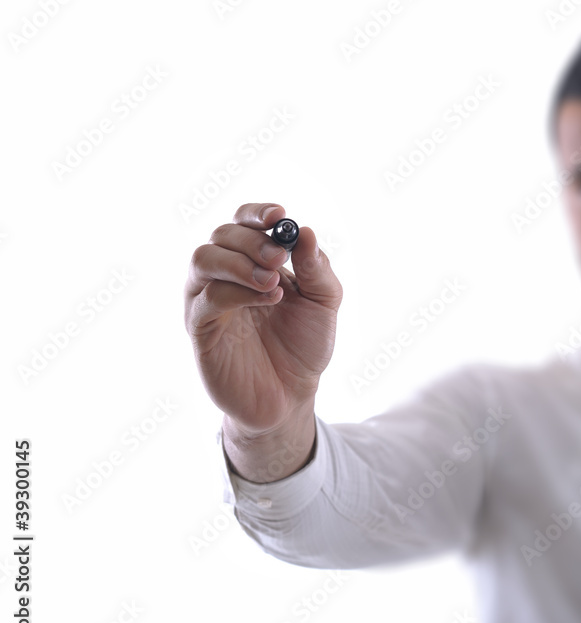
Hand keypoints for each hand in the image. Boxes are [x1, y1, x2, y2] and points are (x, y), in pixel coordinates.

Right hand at [184, 203, 342, 434]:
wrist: (292, 395)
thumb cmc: (304, 345)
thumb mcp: (323, 302)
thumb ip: (316, 268)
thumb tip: (307, 232)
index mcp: (253, 261)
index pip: (243, 222)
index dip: (257, 213)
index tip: (280, 215)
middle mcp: (225, 275)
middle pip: (222, 235)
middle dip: (254, 241)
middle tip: (279, 258)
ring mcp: (207, 301)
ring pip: (202, 259)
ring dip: (239, 262)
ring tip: (273, 282)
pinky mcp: (200, 330)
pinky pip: (206, 299)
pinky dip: (236, 292)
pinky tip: (268, 299)